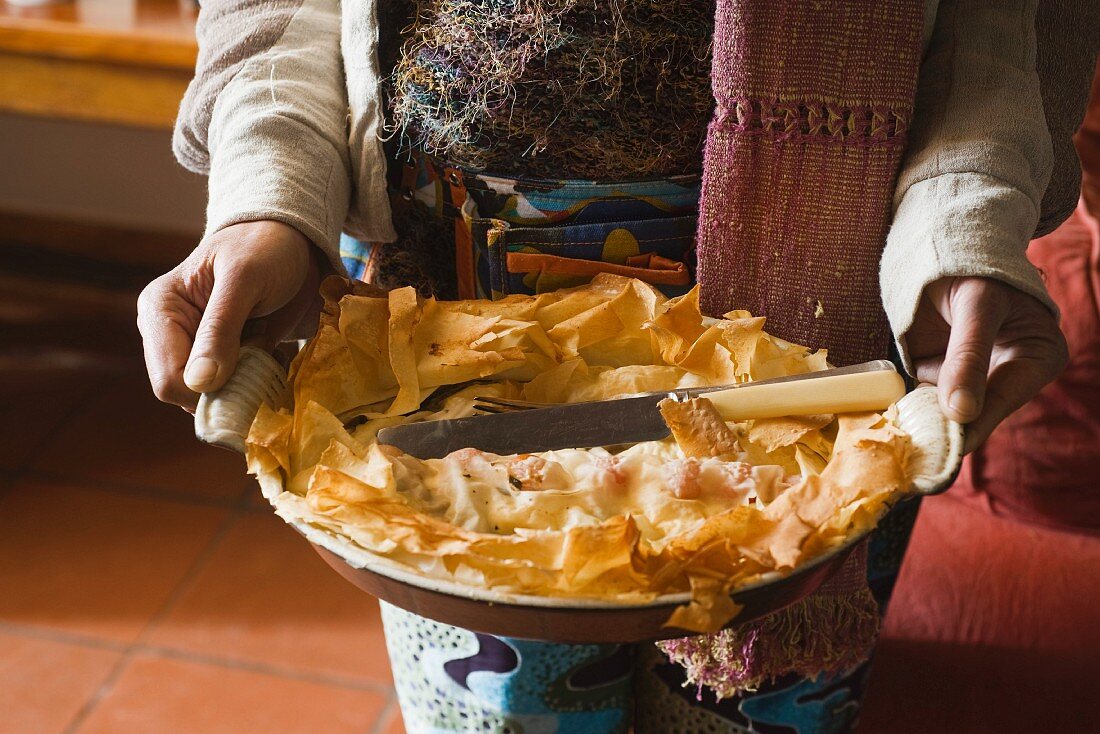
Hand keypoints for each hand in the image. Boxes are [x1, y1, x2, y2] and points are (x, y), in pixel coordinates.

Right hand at [137, 220, 321, 410]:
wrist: (292, 242)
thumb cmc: (264, 248)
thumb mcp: (244, 279)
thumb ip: (220, 328)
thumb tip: (199, 383)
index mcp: (160, 311)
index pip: (169, 381)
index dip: (208, 390)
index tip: (250, 370)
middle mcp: (170, 335)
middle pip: (190, 396)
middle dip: (231, 386)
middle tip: (265, 354)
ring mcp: (196, 349)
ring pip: (216, 398)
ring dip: (249, 383)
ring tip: (269, 346)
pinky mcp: (224, 358)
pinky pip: (237, 390)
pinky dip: (260, 379)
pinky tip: (273, 351)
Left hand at [906, 276, 1067, 453]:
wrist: (947, 249)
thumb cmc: (976, 268)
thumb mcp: (978, 304)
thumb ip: (969, 355)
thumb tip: (961, 411)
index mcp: (1037, 357)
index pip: (1005, 398)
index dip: (977, 423)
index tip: (954, 446)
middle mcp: (1005, 375)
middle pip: (976, 412)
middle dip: (946, 427)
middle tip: (922, 448)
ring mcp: (969, 378)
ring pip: (944, 410)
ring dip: (921, 420)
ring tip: (906, 433)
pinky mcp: (937, 375)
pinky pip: (920, 397)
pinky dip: (905, 406)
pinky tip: (894, 415)